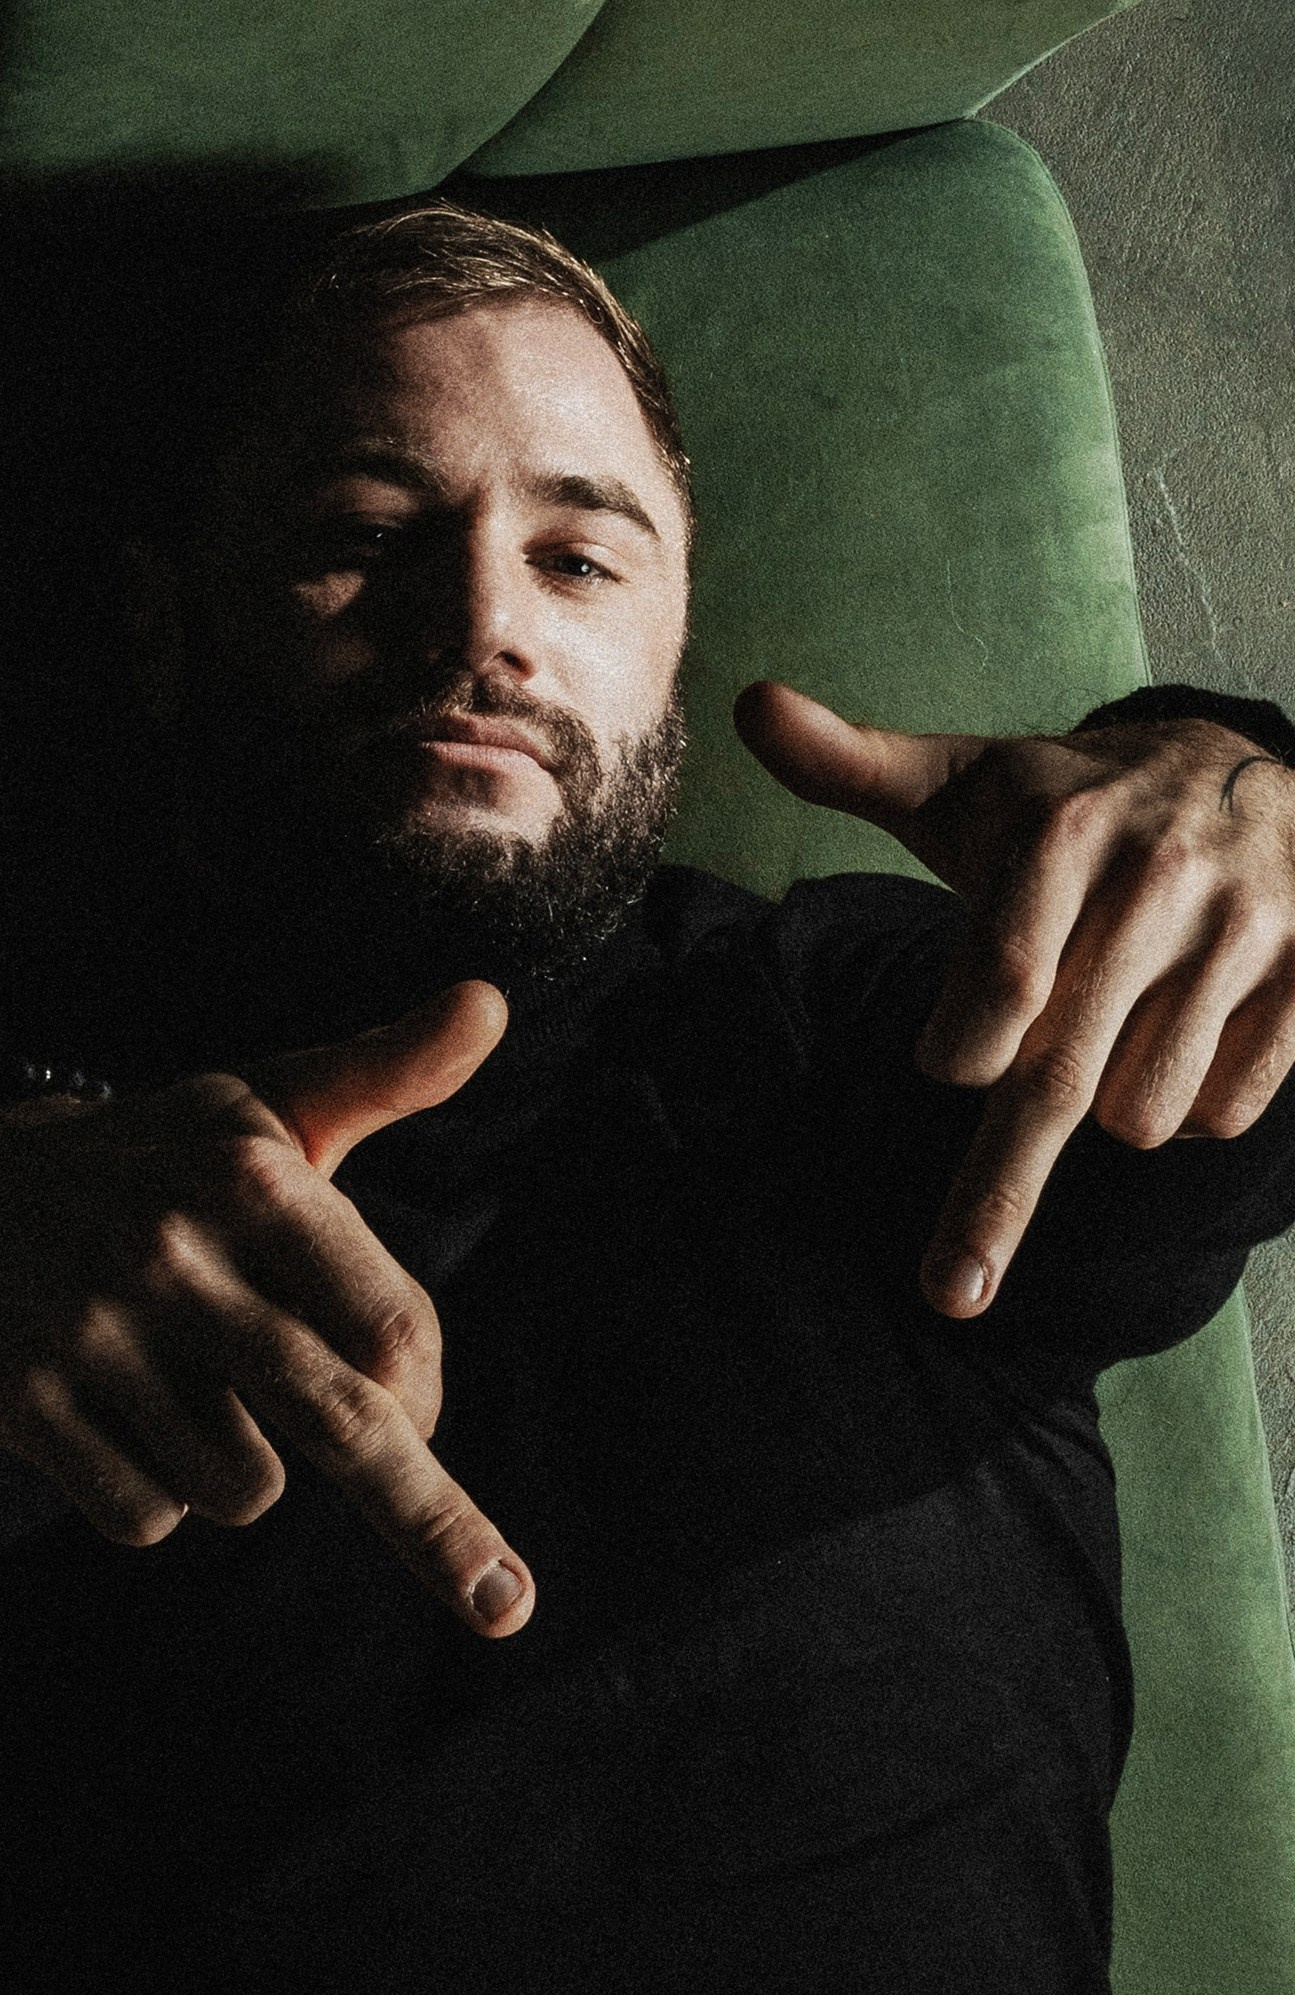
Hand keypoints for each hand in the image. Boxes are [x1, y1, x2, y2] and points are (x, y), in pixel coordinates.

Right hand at [0, 980, 535, 1636]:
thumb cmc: (171, 1155)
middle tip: (505, 1604)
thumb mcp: (274, 1103)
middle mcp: (177, 1249)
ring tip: (189, 1381)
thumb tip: (490, 1002)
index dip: (419, 1392)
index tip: (409, 1406)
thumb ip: (388, 1071)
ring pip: (245, 1485)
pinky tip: (121, 1410)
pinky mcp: (23, 1396)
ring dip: (243, 1464)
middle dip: (435, 1526)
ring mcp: (94, 1329)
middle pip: (341, 1425)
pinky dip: (155, 1488)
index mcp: (258, 1178)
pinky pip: (147, 1514)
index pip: (393, 1332)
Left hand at [734, 681, 1294, 1318]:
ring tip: (1116, 1018)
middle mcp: (1158, 878)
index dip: (968, 1044)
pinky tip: (1186, 1029)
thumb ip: (852, 764)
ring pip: (1146, 1109)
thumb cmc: (1069, 803)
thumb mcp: (964, 782)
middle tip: (949, 1290)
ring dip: (1109, 1101)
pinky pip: (1228, 1106)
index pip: (1006, 980)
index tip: (945, 1065)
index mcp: (1061, 834)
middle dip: (997, 1198)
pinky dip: (1193, 1099)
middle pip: (1064, 1077)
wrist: (1248, 771)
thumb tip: (750, 704)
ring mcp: (1246, 929)